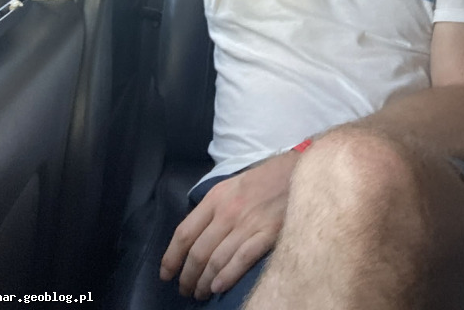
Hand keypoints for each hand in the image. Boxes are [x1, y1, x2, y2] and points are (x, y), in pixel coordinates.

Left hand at [160, 150, 297, 299]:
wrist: (297, 171)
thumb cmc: (264, 179)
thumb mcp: (231, 185)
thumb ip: (214, 207)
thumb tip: (196, 234)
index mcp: (215, 198)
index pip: (184, 232)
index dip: (171, 257)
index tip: (166, 273)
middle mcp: (227, 213)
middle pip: (198, 252)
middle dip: (187, 276)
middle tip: (185, 290)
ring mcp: (247, 225)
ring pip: (216, 260)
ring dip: (204, 282)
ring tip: (200, 293)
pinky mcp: (267, 234)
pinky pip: (241, 260)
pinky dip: (226, 277)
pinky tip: (218, 288)